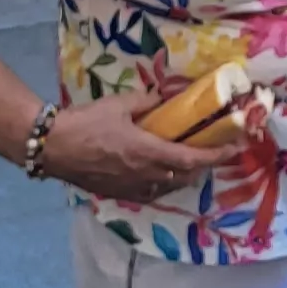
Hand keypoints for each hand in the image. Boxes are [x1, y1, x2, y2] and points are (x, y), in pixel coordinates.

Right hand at [33, 90, 242, 203]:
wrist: (52, 147)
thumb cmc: (85, 123)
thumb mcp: (119, 105)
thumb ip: (147, 101)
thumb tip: (165, 95)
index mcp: (148, 152)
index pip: (192, 159)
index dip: (216, 156)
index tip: (234, 149)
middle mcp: (145, 175)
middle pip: (186, 176)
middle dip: (202, 166)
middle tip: (211, 151)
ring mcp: (131, 188)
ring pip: (169, 186)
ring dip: (183, 175)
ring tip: (188, 160)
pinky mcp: (118, 193)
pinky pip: (150, 192)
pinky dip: (163, 182)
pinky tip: (159, 171)